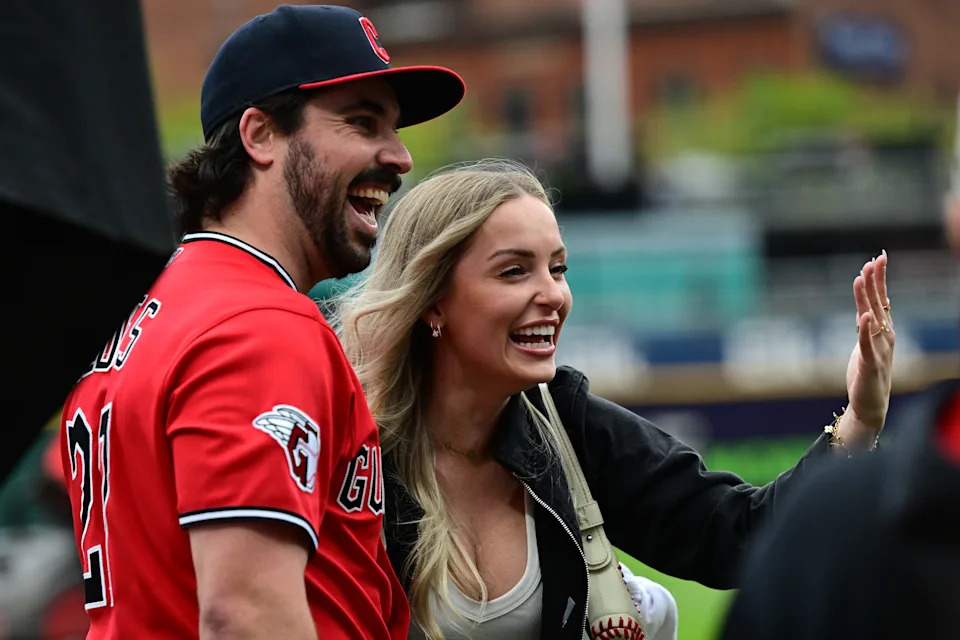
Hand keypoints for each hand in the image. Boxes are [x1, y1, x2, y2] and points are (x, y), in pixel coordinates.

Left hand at [836, 251, 894, 446]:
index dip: (879, 279)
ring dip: (866, 297)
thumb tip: (866, 305)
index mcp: (884, 330)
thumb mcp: (866, 343)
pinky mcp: (870, 363)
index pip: (882, 299)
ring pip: (872, 318)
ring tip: (862, 277)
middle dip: (875, 281)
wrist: (870, 403)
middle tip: (873, 260)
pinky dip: (865, 329)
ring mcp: (879, 349)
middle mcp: (885, 336)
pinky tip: (863, 315)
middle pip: (878, 303)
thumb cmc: (867, 372)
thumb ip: (866, 325)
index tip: (877, 258)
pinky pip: (867, 344)